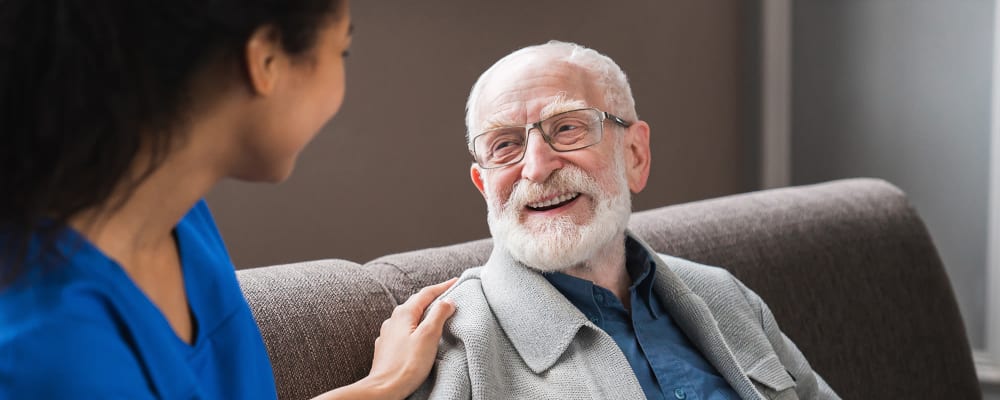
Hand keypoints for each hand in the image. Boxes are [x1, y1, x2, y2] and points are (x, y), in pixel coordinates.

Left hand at [363, 278, 457, 398]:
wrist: (384, 389)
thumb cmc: (407, 364)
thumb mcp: (429, 336)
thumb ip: (439, 315)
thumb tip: (448, 300)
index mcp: (404, 313)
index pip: (426, 293)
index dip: (443, 286)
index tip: (456, 281)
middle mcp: (393, 320)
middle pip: (416, 303)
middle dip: (433, 298)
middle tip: (449, 294)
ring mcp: (388, 334)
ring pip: (409, 317)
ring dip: (423, 313)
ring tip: (435, 314)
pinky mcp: (387, 348)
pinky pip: (404, 330)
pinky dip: (415, 327)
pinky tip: (418, 334)